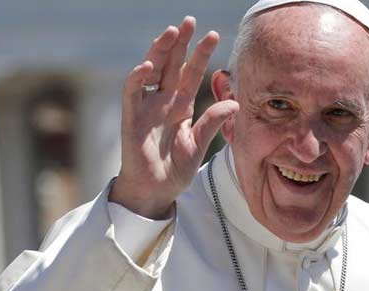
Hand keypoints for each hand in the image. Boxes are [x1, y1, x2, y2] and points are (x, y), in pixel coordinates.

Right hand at [110, 16, 239, 218]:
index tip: (214, 35)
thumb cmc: (175, 170)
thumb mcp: (199, 144)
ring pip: (151, 71)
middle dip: (179, 43)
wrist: (155, 191)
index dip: (200, 54)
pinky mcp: (132, 118)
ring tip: (170, 33)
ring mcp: (146, 107)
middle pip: (171, 64)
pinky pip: (132, 93)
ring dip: (159, 51)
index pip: (191, 73)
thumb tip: (235, 103)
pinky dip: (137, 78)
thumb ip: (213, 123)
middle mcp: (163, 101)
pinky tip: (148, 66)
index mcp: (180, 106)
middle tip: (188, 21)